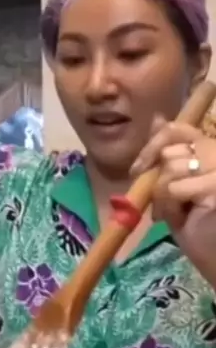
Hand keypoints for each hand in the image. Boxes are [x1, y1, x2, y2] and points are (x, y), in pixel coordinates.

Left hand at [131, 118, 215, 284]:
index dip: (154, 144)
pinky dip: (168, 206)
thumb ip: (169, 155)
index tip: (139, 169)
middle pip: (171, 150)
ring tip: (172, 215)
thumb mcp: (177, 187)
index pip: (180, 128)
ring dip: (162, 196)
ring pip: (170, 167)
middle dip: (157, 179)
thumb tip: (157, 118)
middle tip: (163, 206)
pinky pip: (173, 187)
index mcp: (212, 151)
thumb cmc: (200, 229)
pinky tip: (177, 220)